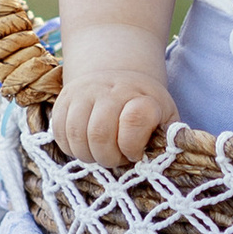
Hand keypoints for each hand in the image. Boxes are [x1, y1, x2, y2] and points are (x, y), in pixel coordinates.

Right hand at [49, 68, 177, 167]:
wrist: (118, 75)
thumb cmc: (145, 106)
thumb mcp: (166, 116)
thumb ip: (170, 137)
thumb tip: (173, 156)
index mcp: (141, 95)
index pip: (135, 119)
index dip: (133, 146)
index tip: (137, 153)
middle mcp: (110, 89)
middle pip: (100, 134)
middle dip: (109, 158)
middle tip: (118, 157)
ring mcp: (83, 93)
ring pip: (77, 136)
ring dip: (89, 156)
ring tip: (102, 152)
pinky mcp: (63, 100)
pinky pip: (60, 134)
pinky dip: (72, 148)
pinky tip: (87, 146)